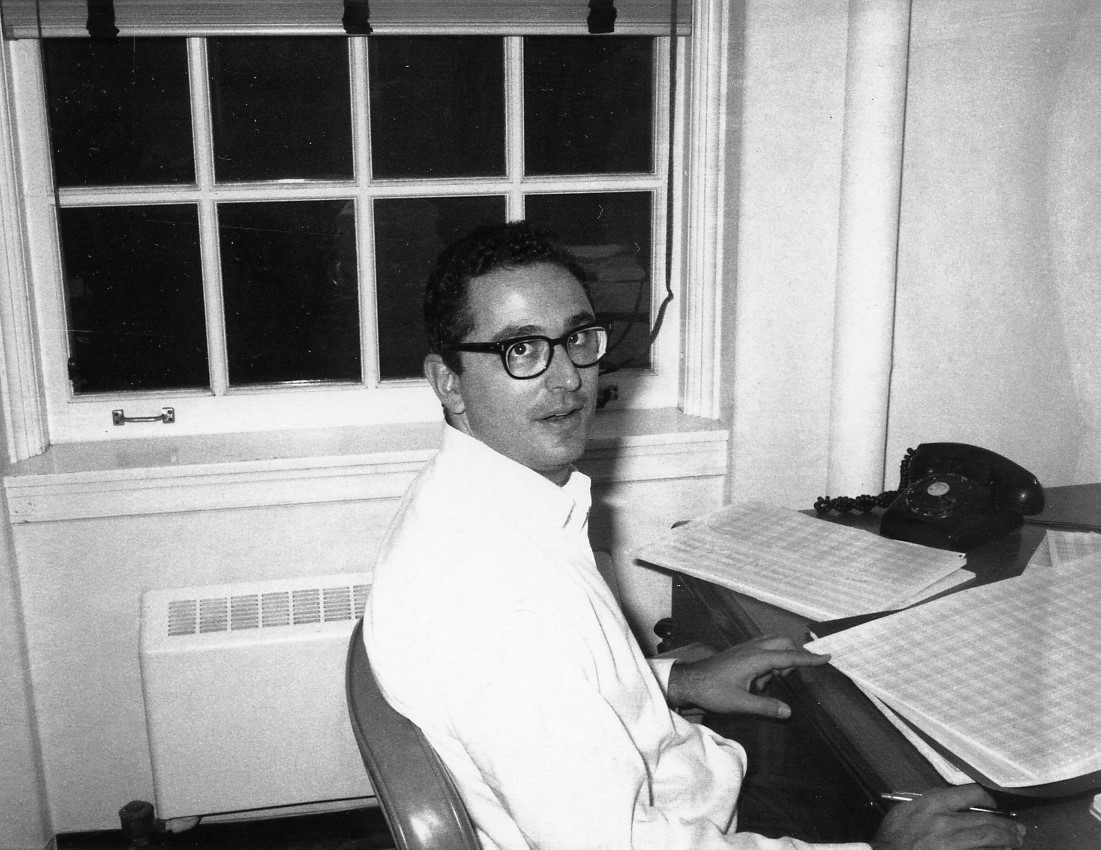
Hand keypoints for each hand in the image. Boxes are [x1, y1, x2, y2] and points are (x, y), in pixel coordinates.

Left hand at [665, 635, 829, 716]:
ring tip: (766, 683)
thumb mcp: (740, 703)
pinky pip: (762, 649)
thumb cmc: (712, 691)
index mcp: (756, 658)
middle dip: (793, 657)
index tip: (827, 657)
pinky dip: (768, 661)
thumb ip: (766, 707)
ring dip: (778, 660)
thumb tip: (788, 711)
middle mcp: (752, 648)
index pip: (789, 656)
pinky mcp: (739, 652)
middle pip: (783, 643)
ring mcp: (744, 648)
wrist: (688, 682)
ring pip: (772, 644)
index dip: (809, 658)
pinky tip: (757, 680)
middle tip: (787, 678)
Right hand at [872, 785, 1026, 849]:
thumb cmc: (892, 839)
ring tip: (1016, 840)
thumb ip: (929, 805)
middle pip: (987, 820)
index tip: (995, 805)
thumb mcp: (906, 811)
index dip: (989, 800)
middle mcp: (944, 822)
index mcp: (931, 804)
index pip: (971, 794)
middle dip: (1007, 825)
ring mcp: (951, 844)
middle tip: (1018, 829)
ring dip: (1006, 840)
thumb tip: (951, 803)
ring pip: (989, 839)